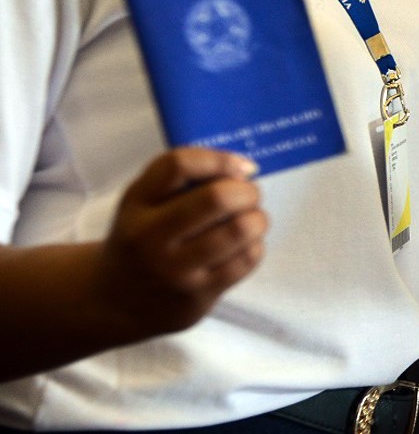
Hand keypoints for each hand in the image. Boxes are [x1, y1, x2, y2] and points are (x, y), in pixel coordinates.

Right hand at [96, 147, 267, 338]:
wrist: (118, 301)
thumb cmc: (144, 239)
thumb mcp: (143, 204)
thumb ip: (181, 181)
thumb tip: (243, 169)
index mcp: (136, 203)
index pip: (179, 165)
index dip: (220, 159)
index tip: (243, 166)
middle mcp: (151, 236)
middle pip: (216, 198)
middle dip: (248, 191)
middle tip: (251, 195)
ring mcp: (175, 269)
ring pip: (238, 230)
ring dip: (258, 219)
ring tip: (253, 219)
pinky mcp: (198, 293)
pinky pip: (245, 260)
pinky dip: (256, 246)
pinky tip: (246, 245)